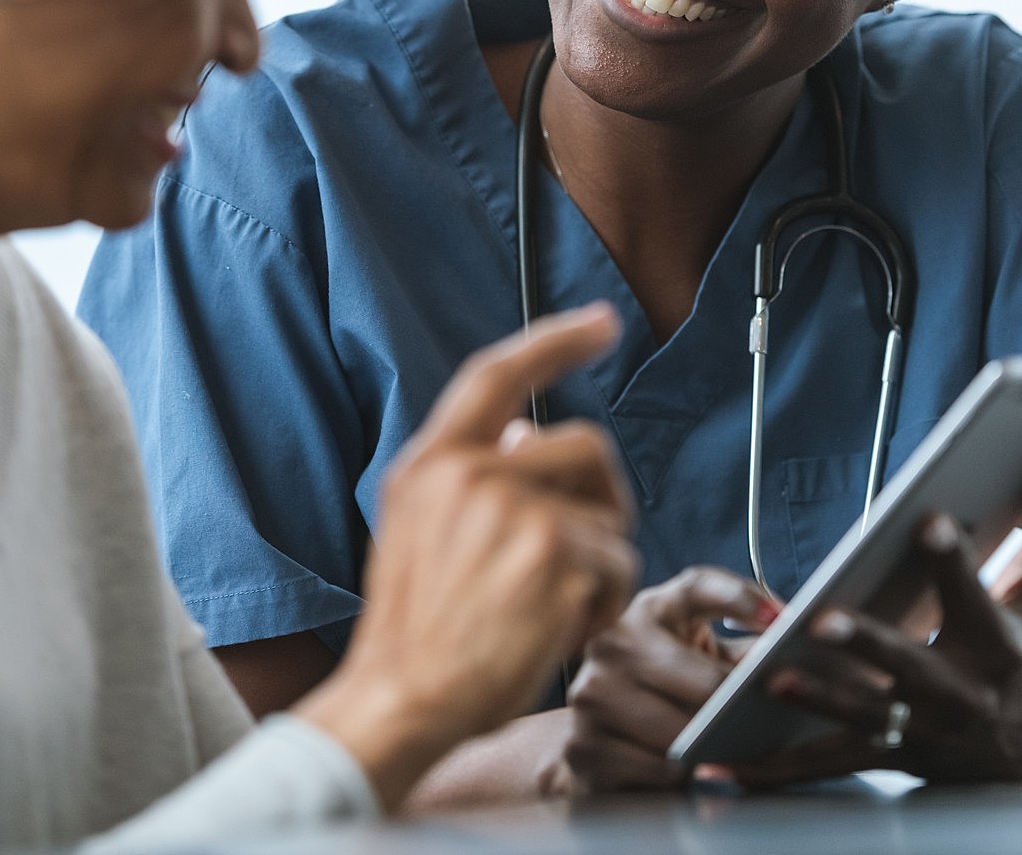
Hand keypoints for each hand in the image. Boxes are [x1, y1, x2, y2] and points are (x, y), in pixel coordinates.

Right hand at [297, 305, 639, 809]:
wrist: (401, 698)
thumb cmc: (416, 632)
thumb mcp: (421, 533)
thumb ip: (472, 478)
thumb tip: (531, 432)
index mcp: (429, 463)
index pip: (497, 375)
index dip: (554, 341)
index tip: (601, 322)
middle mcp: (470, 473)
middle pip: (586, 446)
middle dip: (604, 499)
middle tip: (585, 556)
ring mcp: (514, 510)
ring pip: (609, 516)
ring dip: (602, 564)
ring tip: (555, 607)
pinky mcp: (556, 554)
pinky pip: (621, 566)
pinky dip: (605, 605)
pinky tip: (562, 631)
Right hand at [538, 567, 780, 794]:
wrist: (597, 737)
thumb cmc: (666, 694)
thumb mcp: (703, 661)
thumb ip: (746, 654)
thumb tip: (792, 655)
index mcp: (651, 609)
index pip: (697, 589)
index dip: (740, 598)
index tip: (782, 619)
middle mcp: (614, 640)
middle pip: (703, 680)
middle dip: (738, 709)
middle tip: (763, 725)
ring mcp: (590, 690)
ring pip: (681, 731)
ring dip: (711, 747)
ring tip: (727, 750)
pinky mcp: (581, 742)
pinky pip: (656, 768)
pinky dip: (680, 775)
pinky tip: (686, 770)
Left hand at [724, 450, 1021, 787]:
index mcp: (1000, 645)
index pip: (974, 596)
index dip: (953, 561)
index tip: (928, 521)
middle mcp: (964, 695)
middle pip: (911, 667)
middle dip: (867, 646)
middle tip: (821, 620)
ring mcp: (927, 733)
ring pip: (867, 720)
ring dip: (820, 702)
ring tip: (771, 678)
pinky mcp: (895, 760)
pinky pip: (833, 764)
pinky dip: (782, 769)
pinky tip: (733, 764)